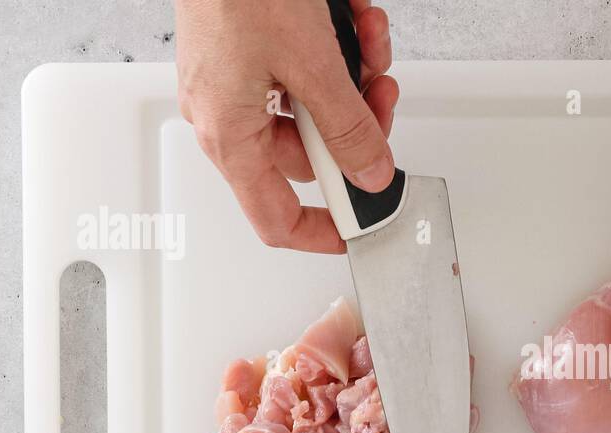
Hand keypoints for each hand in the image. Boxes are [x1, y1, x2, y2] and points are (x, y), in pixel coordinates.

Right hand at [176, 0, 397, 252]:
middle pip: (311, 154)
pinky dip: (337, 48)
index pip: (276, 218)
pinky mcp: (251, 51)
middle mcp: (228, 115)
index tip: (362, 227)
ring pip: (317, 106)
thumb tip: (371, 174)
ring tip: (366, 41)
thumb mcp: (314, 65)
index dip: (323, 232)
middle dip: (358, 122)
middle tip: (382, 96)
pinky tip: (351, 21)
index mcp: (231, 135)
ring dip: (355, 76)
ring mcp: (238, 82)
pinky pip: (305, 70)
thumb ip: (349, 129)